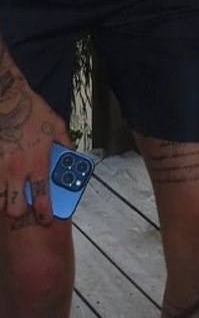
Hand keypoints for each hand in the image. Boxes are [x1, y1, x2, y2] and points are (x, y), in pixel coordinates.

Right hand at [0, 68, 71, 223]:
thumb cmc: (32, 111)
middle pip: (14, 208)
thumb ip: (65, 143)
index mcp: (38, 162)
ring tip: (8, 197)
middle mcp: (17, 170)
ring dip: (3, 202)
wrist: (7, 99)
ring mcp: (0, 168)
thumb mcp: (56, 125)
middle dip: (20, 213)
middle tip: (23, 207)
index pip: (42, 198)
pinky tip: (0, 183)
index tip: (46, 218)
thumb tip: (72, 155)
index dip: (45, 213)